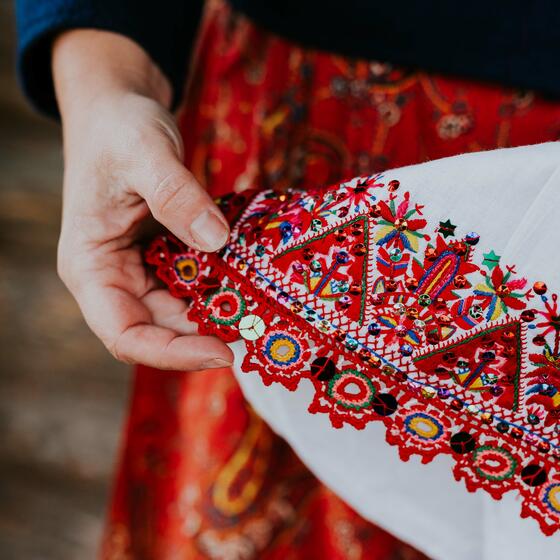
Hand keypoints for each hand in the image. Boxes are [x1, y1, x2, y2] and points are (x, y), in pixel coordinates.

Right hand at [53, 30, 233, 369]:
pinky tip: (254, 283)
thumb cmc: (117, 128)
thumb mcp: (144, 152)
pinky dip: (223, 287)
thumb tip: (217, 240)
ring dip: (220, 315)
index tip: (222, 352)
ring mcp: (142, 269)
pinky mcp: (166, 257)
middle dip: (208, 335)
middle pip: (160, 330)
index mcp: (91, 267)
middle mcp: (115, 278)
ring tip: (264, 312)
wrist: (119, 109)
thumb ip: (176, 195)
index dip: (171, 354)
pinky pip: (195, 284)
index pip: (124, 335)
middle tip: (262, 331)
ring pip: (182, 312)